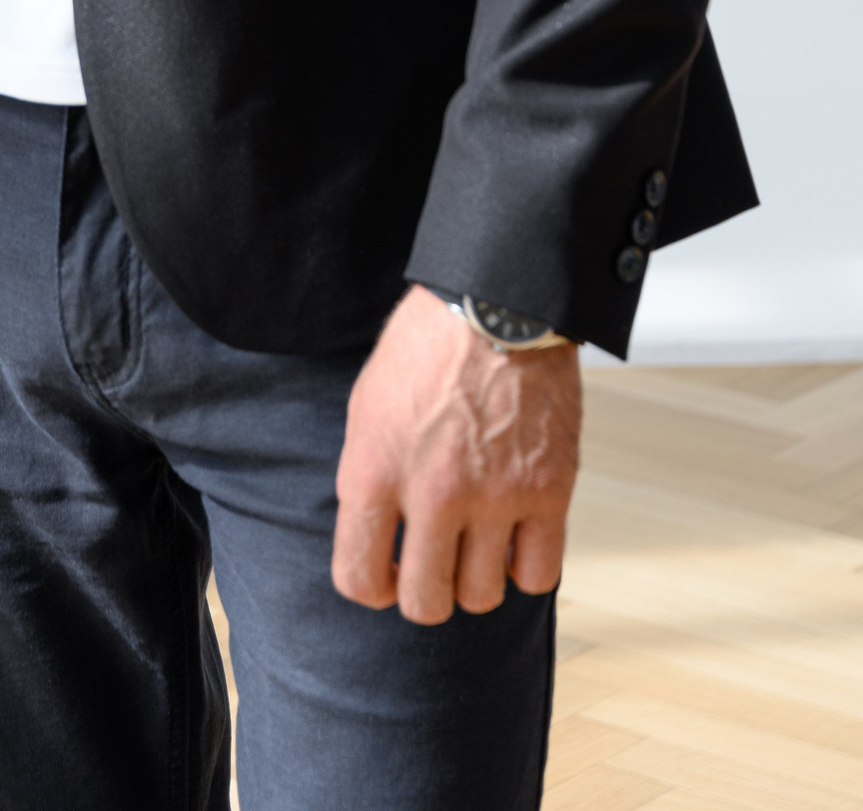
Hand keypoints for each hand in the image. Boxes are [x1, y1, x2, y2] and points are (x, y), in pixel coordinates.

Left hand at [332, 285, 580, 622]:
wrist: (495, 303)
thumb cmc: (426, 349)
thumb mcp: (367, 408)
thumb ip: (368, 478)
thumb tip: (375, 539)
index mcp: (375, 469)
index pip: (359, 578)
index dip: (372, 588)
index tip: (386, 576)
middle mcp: (432, 493)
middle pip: (425, 603)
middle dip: (425, 593)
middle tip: (434, 566)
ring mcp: (494, 497)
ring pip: (481, 598)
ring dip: (476, 580)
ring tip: (475, 545)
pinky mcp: (548, 493)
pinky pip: (537, 577)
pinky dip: (525, 568)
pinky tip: (514, 538)